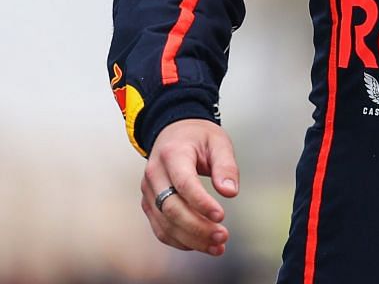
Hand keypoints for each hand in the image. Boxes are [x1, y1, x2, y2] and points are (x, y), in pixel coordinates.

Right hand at [139, 118, 237, 255]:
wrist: (173, 133)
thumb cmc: (197, 137)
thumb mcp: (219, 141)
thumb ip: (226, 165)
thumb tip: (230, 192)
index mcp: (172, 154)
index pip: (184, 183)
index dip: (201, 203)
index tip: (221, 216)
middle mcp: (154, 174)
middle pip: (172, 208)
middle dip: (197, 227)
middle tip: (222, 236)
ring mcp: (148, 191)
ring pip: (164, 223)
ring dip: (190, 239)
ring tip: (216, 245)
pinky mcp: (149, 204)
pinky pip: (160, 227)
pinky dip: (179, 240)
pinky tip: (199, 243)